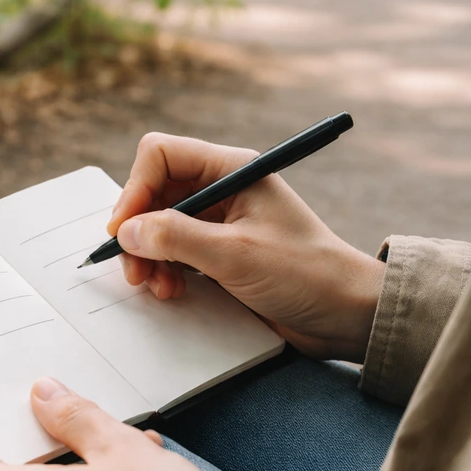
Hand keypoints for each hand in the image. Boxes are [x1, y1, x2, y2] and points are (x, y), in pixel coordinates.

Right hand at [108, 133, 384, 362]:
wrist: (346, 314)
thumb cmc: (307, 274)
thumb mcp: (236, 255)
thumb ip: (177, 239)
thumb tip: (128, 231)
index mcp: (231, 170)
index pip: (161, 156)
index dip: (135, 190)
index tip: (124, 231)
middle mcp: (222, 189)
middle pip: (154, 193)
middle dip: (138, 231)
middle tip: (135, 269)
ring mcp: (219, 222)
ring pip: (158, 225)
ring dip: (148, 255)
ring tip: (156, 286)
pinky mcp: (218, 252)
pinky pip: (173, 251)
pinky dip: (163, 270)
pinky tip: (171, 290)